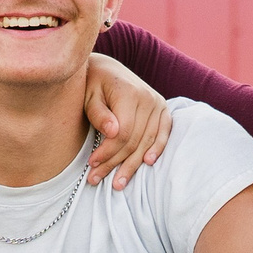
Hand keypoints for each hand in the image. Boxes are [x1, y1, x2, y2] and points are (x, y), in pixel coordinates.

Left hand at [82, 52, 173, 188]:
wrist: (107, 69)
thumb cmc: (92, 84)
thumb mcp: (88, 95)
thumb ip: (98, 113)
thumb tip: (112, 132)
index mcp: (128, 92)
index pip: (123, 133)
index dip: (108, 152)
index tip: (91, 164)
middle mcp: (147, 98)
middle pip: (134, 141)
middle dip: (115, 163)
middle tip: (96, 179)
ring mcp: (157, 103)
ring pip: (147, 141)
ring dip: (132, 164)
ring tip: (117, 183)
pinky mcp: (162, 109)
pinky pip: (164, 133)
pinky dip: (158, 148)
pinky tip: (148, 163)